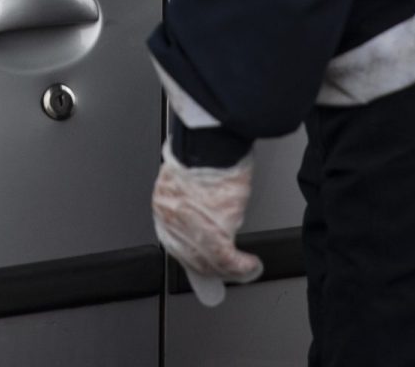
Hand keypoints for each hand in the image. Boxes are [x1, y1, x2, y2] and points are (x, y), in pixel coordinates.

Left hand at [151, 145, 261, 307]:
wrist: (211, 143)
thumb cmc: (204, 150)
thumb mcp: (190, 176)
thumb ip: (192, 198)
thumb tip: (205, 213)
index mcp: (163, 203)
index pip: (175, 241)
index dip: (192, 255)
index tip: (203, 262)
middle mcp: (173, 219)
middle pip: (190, 256)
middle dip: (210, 267)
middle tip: (225, 271)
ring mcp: (192, 229)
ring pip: (209, 261)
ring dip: (228, 269)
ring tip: (242, 267)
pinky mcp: (213, 233)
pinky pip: (227, 260)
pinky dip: (242, 266)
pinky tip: (251, 264)